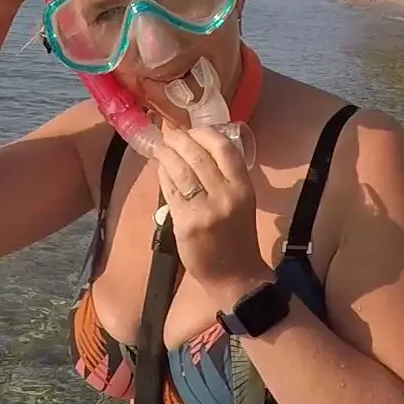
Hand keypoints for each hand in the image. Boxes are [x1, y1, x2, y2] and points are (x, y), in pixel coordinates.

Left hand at [153, 127, 267, 298]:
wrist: (235, 275)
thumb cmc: (237, 235)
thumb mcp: (241, 200)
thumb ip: (224, 175)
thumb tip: (197, 146)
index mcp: (244, 187)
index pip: (224, 148)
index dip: (204, 132)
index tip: (191, 129)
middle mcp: (226, 195)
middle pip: (197, 155)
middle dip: (179, 139)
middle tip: (169, 133)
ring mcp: (205, 209)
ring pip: (180, 170)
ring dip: (166, 154)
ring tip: (160, 147)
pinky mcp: (186, 222)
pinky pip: (170, 191)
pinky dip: (163, 176)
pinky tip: (160, 170)